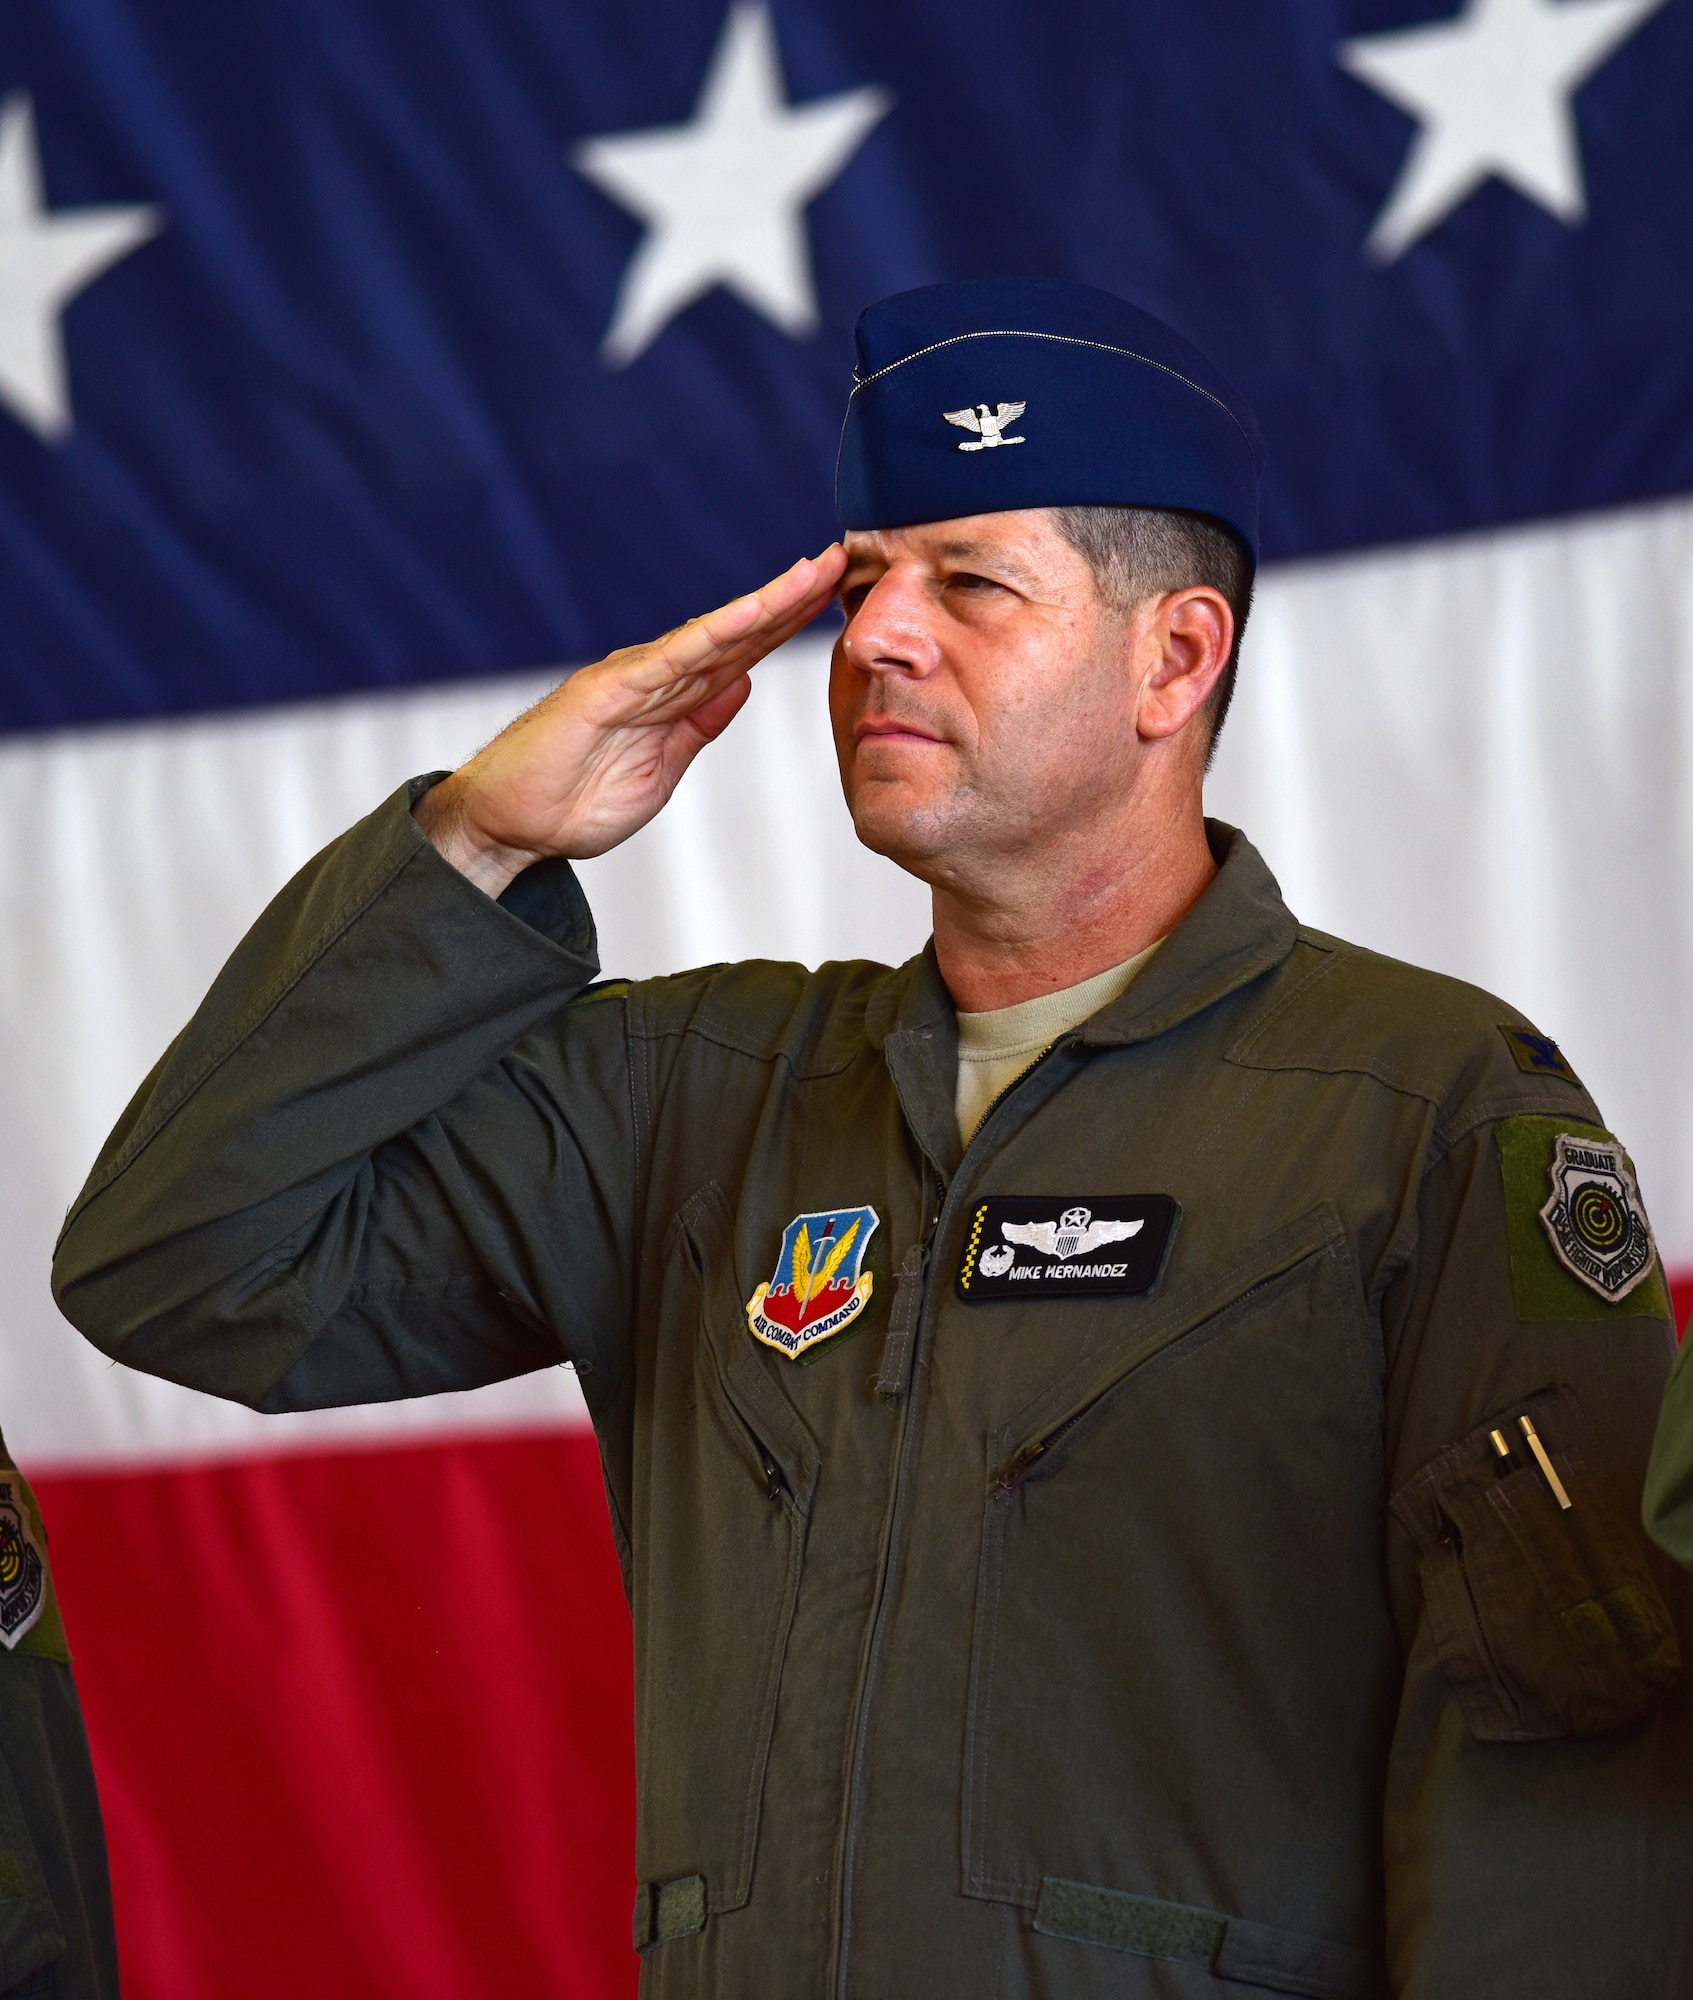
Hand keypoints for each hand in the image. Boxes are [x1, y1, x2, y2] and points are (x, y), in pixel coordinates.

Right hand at [415, 547, 846, 896]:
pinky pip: (670, 657)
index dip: (786, 626)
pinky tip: (752, 612)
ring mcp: (631, 679)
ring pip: (713, 634)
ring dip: (765, 603)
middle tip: (840, 560)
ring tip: (812, 572)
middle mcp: (655, 677)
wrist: (506, 826)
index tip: (832, 599)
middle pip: (736, 632)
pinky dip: (713, 632)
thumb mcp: (661, 771)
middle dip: (790, 598)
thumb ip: (699, 726)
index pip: (741, 654)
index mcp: (671, 699)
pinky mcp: (606, 690)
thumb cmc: (570, 802)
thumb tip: (741, 685)